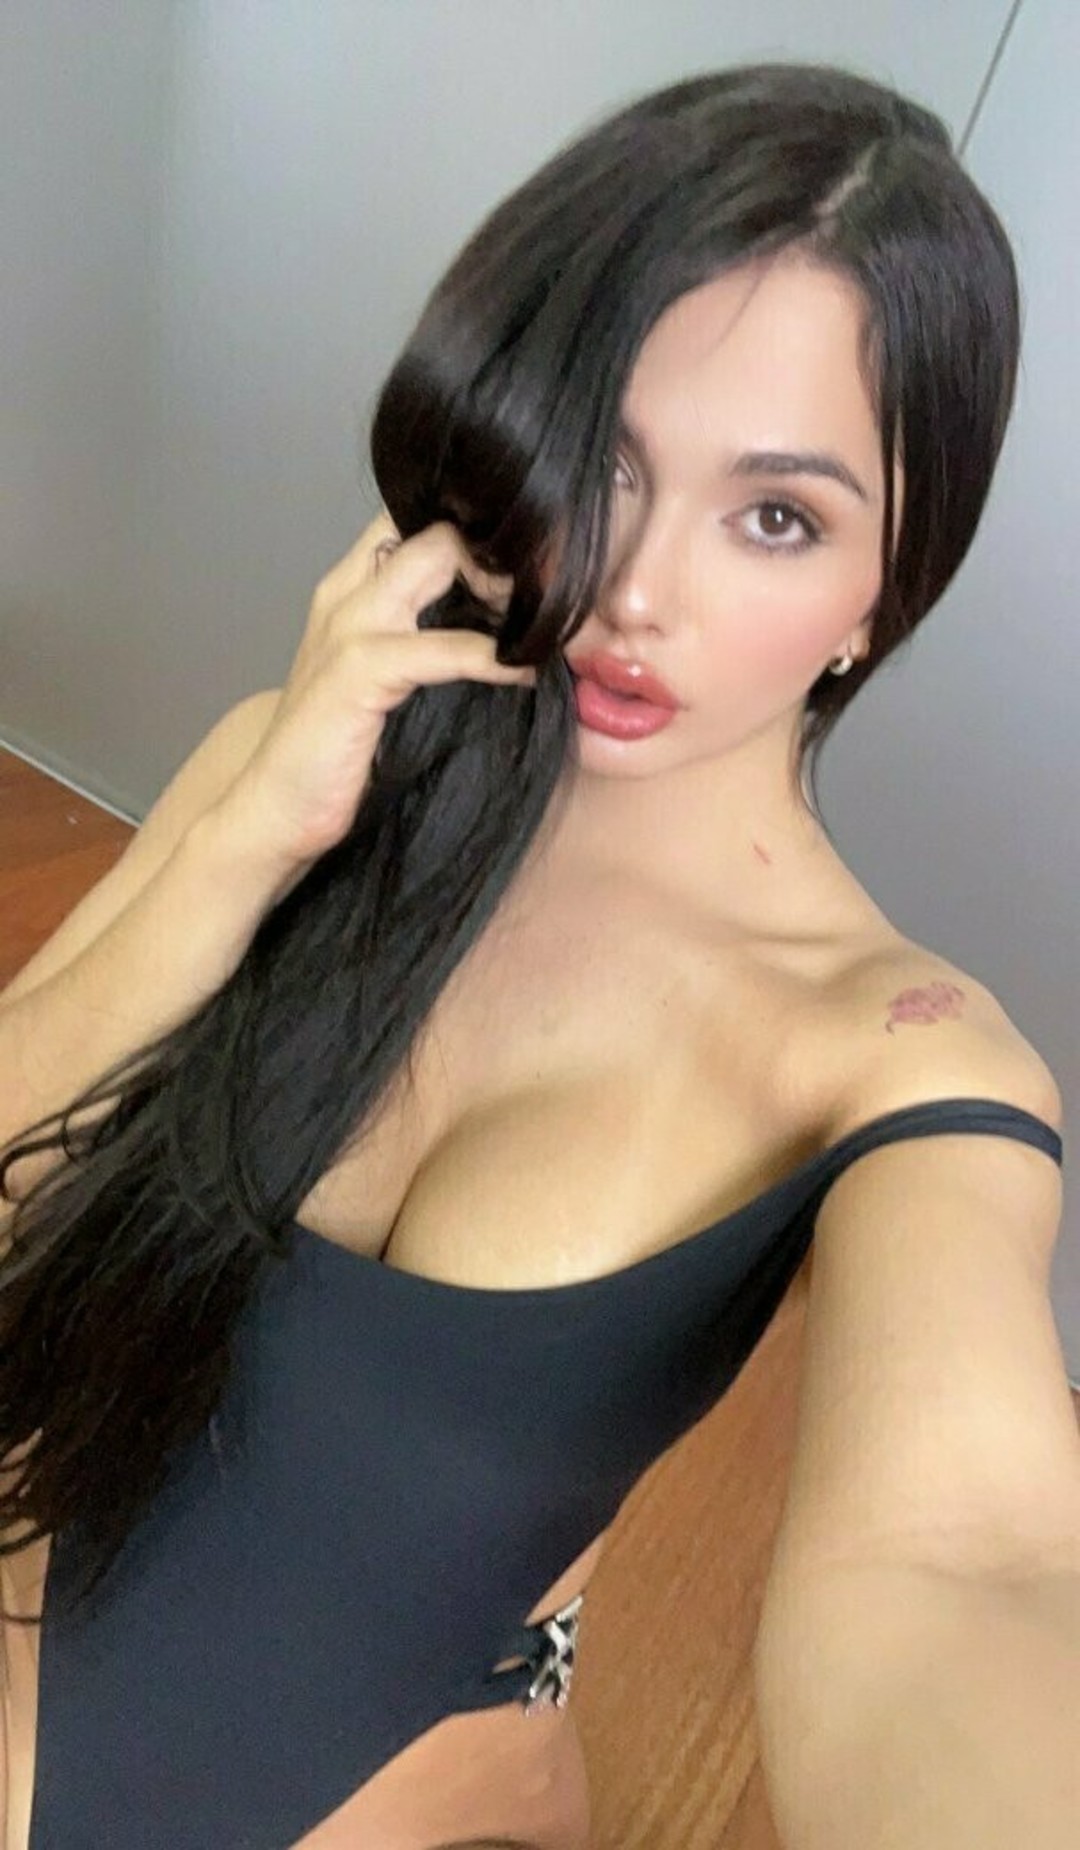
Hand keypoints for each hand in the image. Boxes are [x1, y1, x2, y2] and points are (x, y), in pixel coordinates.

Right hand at [217, 510, 534, 871]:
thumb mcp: (384, 678)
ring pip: (441, 559)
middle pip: (437, 527)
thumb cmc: (338, 749)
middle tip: (546, 596)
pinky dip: (494, 657)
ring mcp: (351, 626)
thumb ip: (425, 639)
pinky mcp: (360, 670)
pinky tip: (524, 674)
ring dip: (503, 586)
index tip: (528, 570)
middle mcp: (348, 592)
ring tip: (544, 623)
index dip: (475, 532)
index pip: (416, 518)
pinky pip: (445, 648)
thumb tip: (505, 629)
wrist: (277, 806)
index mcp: (350, 588)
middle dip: (499, 550)